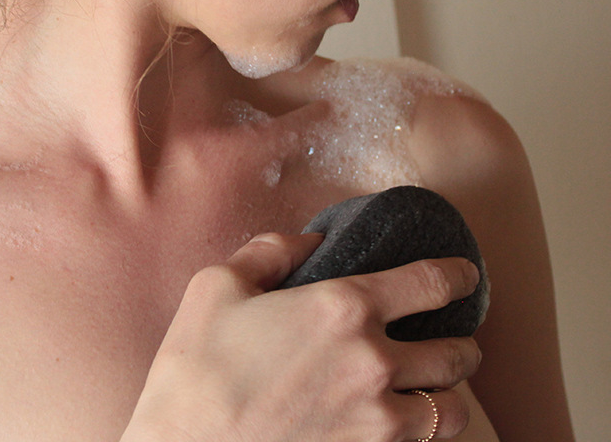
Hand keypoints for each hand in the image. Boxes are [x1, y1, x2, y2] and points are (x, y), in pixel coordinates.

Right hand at [122, 232, 481, 441]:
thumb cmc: (196, 367)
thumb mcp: (219, 284)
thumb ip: (272, 250)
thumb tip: (310, 240)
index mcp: (341, 306)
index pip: (430, 283)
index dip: (459, 275)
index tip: (467, 275)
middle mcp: (372, 362)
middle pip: (455, 350)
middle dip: (463, 340)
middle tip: (456, 337)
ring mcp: (375, 421)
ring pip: (452, 409)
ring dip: (450, 393)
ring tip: (437, 387)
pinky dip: (427, 432)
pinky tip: (407, 422)